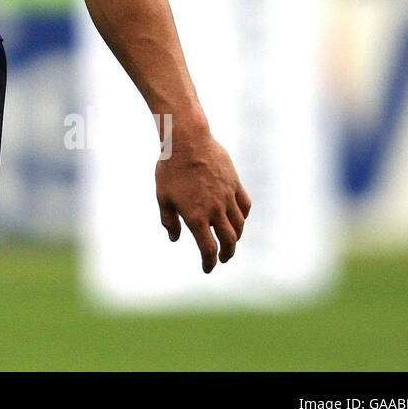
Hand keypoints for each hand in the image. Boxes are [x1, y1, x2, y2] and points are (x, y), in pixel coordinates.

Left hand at [155, 128, 251, 272]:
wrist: (187, 140)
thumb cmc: (170, 168)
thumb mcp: (162, 196)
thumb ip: (168, 220)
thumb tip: (174, 238)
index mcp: (196, 216)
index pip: (208, 249)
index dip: (209, 262)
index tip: (207, 268)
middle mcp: (215, 210)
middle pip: (229, 241)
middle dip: (226, 254)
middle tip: (222, 258)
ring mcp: (228, 197)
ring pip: (239, 225)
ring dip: (236, 237)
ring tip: (230, 241)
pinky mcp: (235, 184)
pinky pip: (245, 206)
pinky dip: (243, 217)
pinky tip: (238, 219)